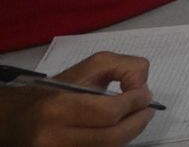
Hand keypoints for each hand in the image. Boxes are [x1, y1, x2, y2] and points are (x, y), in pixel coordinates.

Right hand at [0, 52, 154, 146]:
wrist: (22, 118)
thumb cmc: (59, 90)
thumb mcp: (90, 66)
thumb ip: (123, 67)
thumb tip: (141, 87)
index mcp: (58, 107)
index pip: (107, 112)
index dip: (134, 103)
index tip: (145, 95)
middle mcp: (54, 136)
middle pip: (111, 137)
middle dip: (137, 122)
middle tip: (147, 110)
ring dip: (129, 133)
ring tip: (136, 118)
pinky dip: (116, 143)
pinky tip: (120, 130)